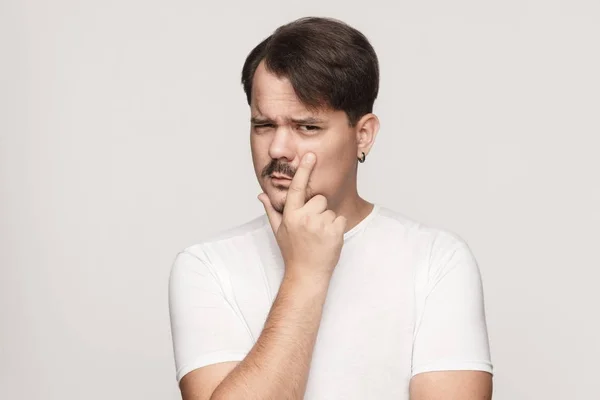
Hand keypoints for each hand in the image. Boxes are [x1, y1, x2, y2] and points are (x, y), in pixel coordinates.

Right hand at [258, 153, 346, 280]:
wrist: (307, 274)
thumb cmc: (292, 252)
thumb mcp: (278, 230)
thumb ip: (271, 210)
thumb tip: (261, 195)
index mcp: (290, 215)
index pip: (296, 188)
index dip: (303, 170)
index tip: (310, 155)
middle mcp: (304, 218)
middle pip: (318, 198)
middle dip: (318, 209)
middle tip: (312, 228)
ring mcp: (320, 225)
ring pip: (329, 209)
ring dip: (327, 220)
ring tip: (319, 236)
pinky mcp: (335, 231)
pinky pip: (340, 218)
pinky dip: (337, 227)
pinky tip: (328, 239)